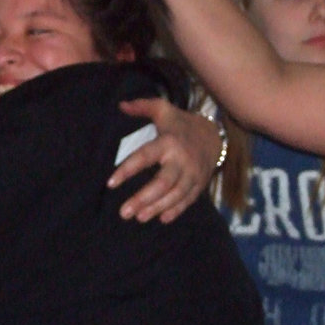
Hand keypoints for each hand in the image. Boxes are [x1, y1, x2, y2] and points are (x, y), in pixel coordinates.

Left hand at [108, 98, 218, 222]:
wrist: (214, 135)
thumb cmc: (180, 124)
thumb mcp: (163, 109)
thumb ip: (142, 106)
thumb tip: (121, 105)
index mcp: (168, 143)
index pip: (145, 157)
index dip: (127, 170)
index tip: (110, 183)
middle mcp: (182, 160)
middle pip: (163, 183)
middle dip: (143, 199)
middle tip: (124, 212)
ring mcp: (193, 174)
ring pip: (175, 195)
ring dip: (157, 208)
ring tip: (138, 217)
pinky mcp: (200, 184)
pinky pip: (188, 200)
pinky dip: (176, 210)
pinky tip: (162, 219)